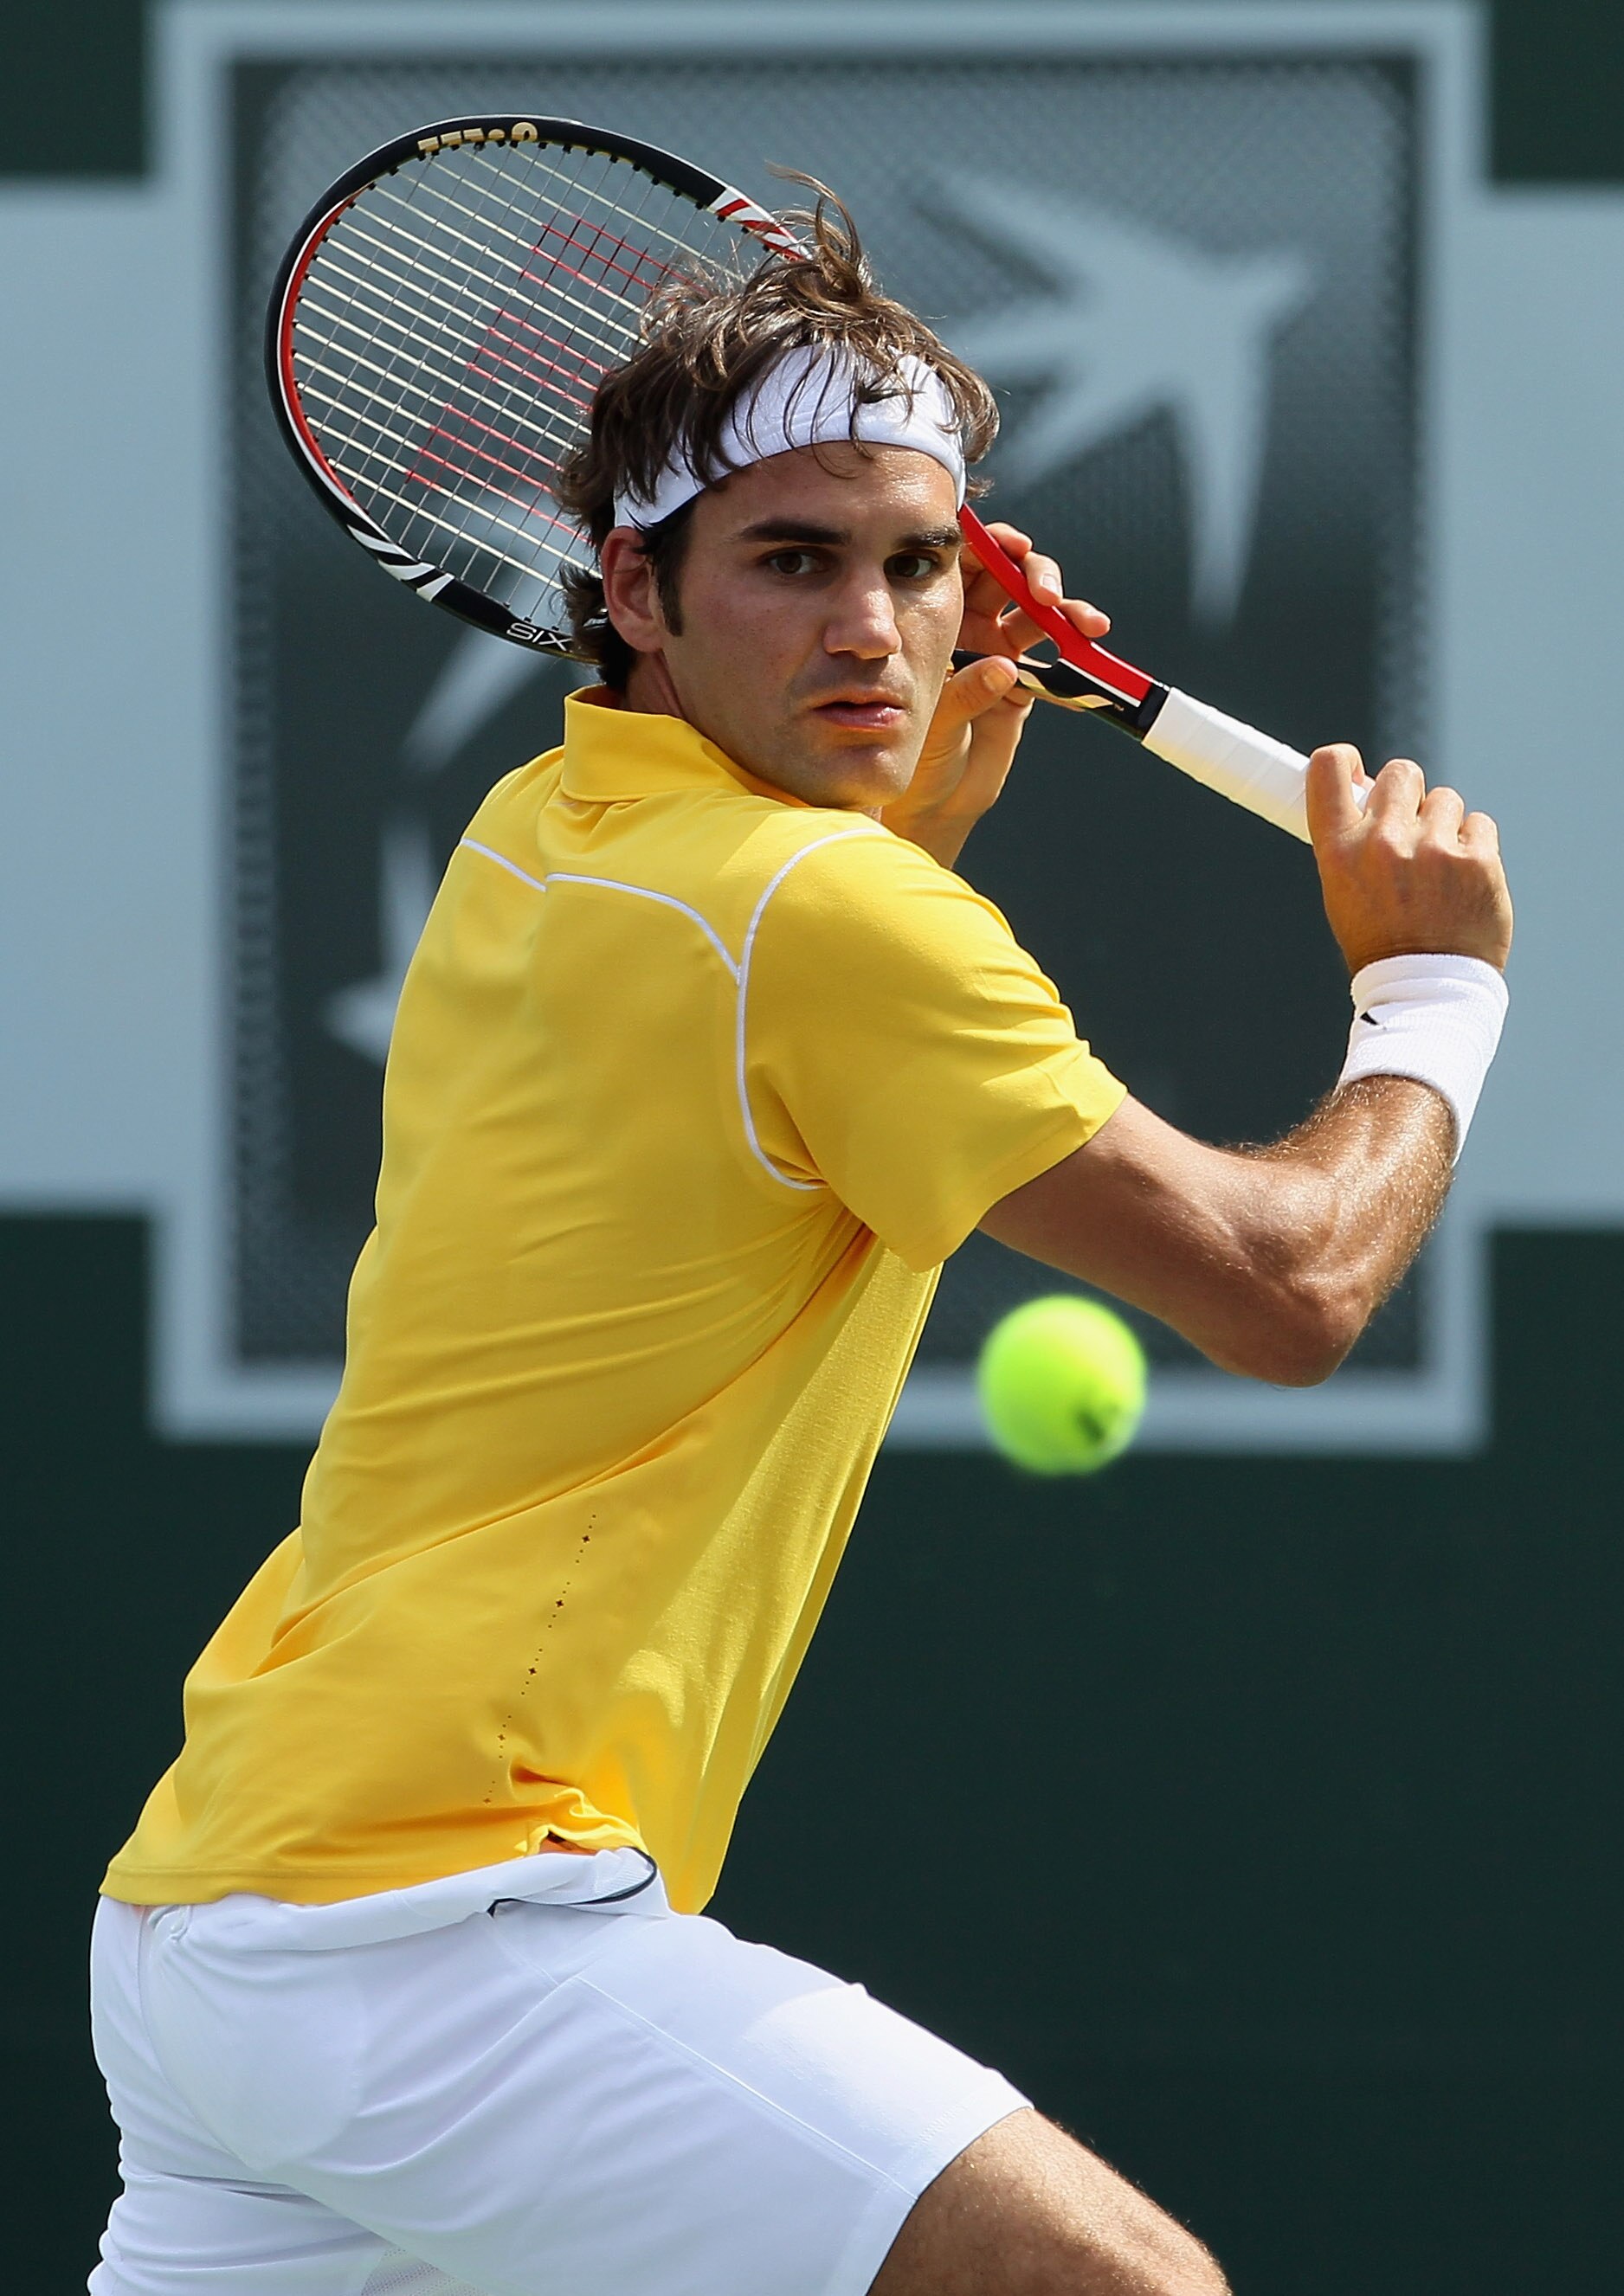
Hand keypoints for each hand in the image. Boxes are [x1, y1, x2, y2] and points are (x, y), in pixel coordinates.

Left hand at [881, 524, 1108, 867]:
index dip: (993, 546)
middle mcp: (972, 628)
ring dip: (1069, 612)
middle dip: (1036, 575)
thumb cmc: (918, 757)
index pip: (967, 566)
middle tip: (1046, 595)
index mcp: (939, 620)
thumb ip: (964, 693)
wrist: (938, 801)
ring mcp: (1003, 652)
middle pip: (1010, 578)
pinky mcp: (1029, 681)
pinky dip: (1079, 660)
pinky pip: (1060, 660)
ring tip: (1087, 627)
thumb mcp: (933, 724)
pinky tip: (1091, 663)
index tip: (1014, 547)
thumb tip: (1004, 667)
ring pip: (1041, 614)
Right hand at [1306, 744, 1512, 974]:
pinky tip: (1462, 879)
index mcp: (1339, 851)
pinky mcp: (1478, 861)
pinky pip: (1478, 824)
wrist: (1425, 990)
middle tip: (1410, 830)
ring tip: (1437, 870)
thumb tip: (1372, 793)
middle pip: (1401, 773)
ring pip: (1445, 799)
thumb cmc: (1380, 942)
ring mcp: (1434, 850)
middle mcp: (1383, 843)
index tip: (1356, 771)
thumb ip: (1354, 841)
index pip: (1328, 769)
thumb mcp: (1343, 891)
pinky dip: (1473, 845)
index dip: (1344, 760)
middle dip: (1407, 795)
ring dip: (1443, 825)